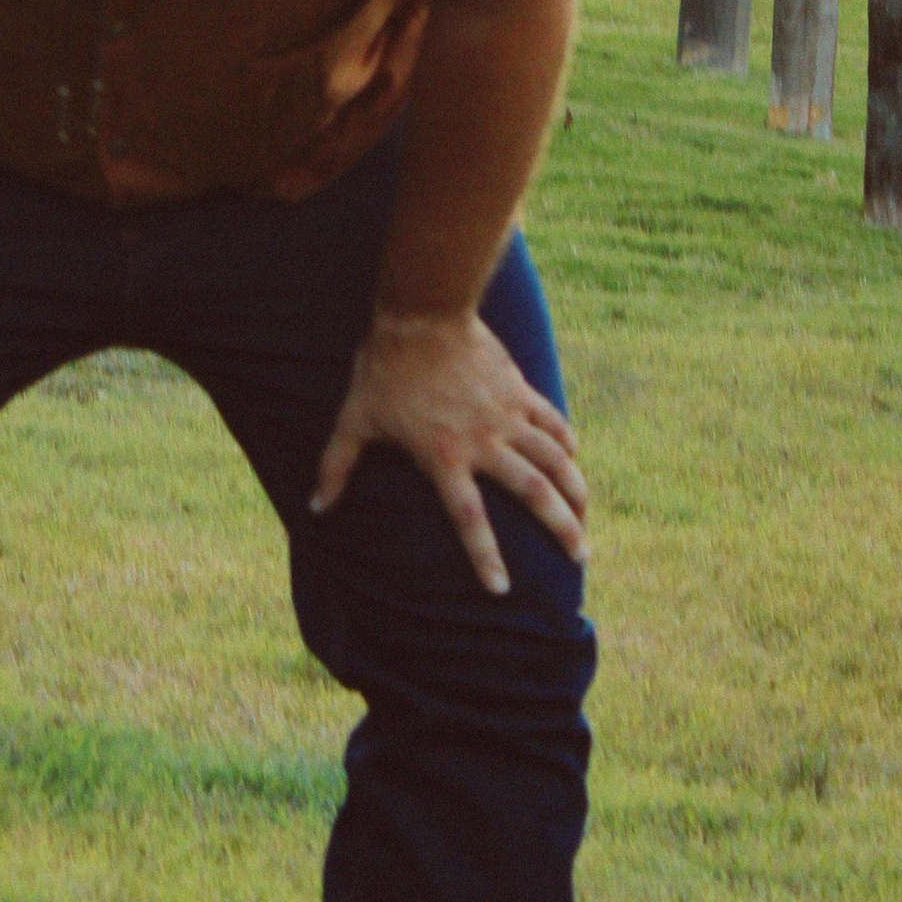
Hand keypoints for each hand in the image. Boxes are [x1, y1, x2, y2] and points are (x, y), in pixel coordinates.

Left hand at [309, 307, 587, 596]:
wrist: (422, 312)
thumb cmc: (384, 367)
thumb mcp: (354, 419)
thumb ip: (336, 466)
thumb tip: (315, 507)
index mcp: (444, 457)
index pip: (470, 519)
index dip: (485, 556)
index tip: (501, 589)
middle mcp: (484, 442)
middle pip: (534, 493)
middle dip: (561, 527)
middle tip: (579, 555)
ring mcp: (507, 415)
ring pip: (555, 460)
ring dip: (576, 490)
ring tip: (586, 518)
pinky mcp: (519, 390)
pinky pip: (552, 421)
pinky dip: (566, 441)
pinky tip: (572, 457)